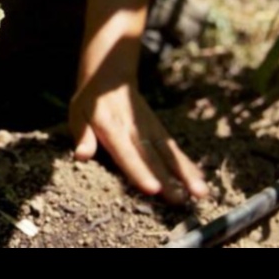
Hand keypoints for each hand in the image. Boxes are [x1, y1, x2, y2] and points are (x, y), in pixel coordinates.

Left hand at [70, 82, 208, 204]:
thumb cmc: (90, 103)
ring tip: (200, 192)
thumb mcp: (78, 115)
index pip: (127, 153)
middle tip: (180, 201)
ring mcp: (151, 129)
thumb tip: (81, 156)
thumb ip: (83, 137)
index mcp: (112, 129)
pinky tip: (200, 180)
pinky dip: (187, 164)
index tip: (153, 189)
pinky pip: (174, 149)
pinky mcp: (159, 130)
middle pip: (153, 158)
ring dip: (186, 174)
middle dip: (169, 180)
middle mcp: (135, 130)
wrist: (110, 77)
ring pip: (170, 154)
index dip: (139, 171)